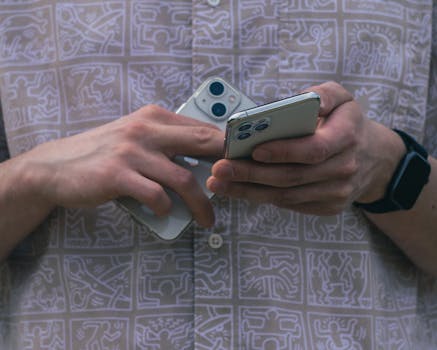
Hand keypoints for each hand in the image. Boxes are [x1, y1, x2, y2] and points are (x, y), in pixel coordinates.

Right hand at [22, 105, 223, 226]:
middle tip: (240, 186)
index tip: (243, 161)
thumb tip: (204, 159)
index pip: (201, 128)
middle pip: (201, 143)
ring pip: (182, 178)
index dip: (227, 144)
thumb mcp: (136, 137)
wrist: (55, 166)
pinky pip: (155, 195)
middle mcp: (145, 129)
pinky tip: (164, 212)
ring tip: (207, 219)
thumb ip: (166, 141)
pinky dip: (166, 208)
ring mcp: (131, 151)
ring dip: (200, 203)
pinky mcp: (117, 175)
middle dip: (227, 165)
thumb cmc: (103, 154)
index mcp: (153, 117)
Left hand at [207, 81, 404, 215]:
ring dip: (249, 191)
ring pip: (286, 196)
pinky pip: (290, 205)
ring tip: (219, 183)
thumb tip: (302, 100)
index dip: (284, 152)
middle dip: (251, 175)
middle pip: (292, 176)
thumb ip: (324, 94)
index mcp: (347, 137)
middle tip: (220, 169)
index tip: (253, 150)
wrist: (374, 159)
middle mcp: (344, 168)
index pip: (314, 149)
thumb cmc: (348, 123)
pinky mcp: (328, 207)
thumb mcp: (343, 98)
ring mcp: (337, 192)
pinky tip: (240, 190)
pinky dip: (263, 198)